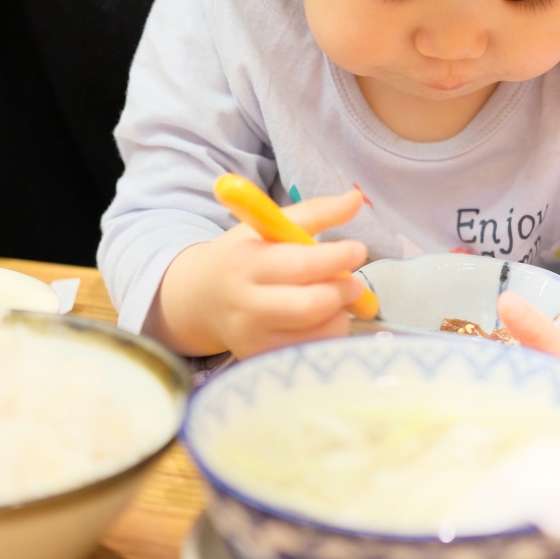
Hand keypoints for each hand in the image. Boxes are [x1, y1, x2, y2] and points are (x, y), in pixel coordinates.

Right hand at [149, 189, 369, 357]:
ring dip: (340, 314)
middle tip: (354, 282)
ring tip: (336, 298)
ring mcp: (254, 338)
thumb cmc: (244, 257)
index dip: (336, 257)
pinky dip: (328, 333)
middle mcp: (246, 305)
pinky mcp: (263, 359)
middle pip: (310, 305)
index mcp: (246, 264)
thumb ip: (315, 212)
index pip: (300, 265)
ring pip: (317, 333)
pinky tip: (322, 318)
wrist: (201, 299)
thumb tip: (356, 198)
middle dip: (342, 291)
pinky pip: (312, 351)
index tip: (358, 249)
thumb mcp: (268, 227)